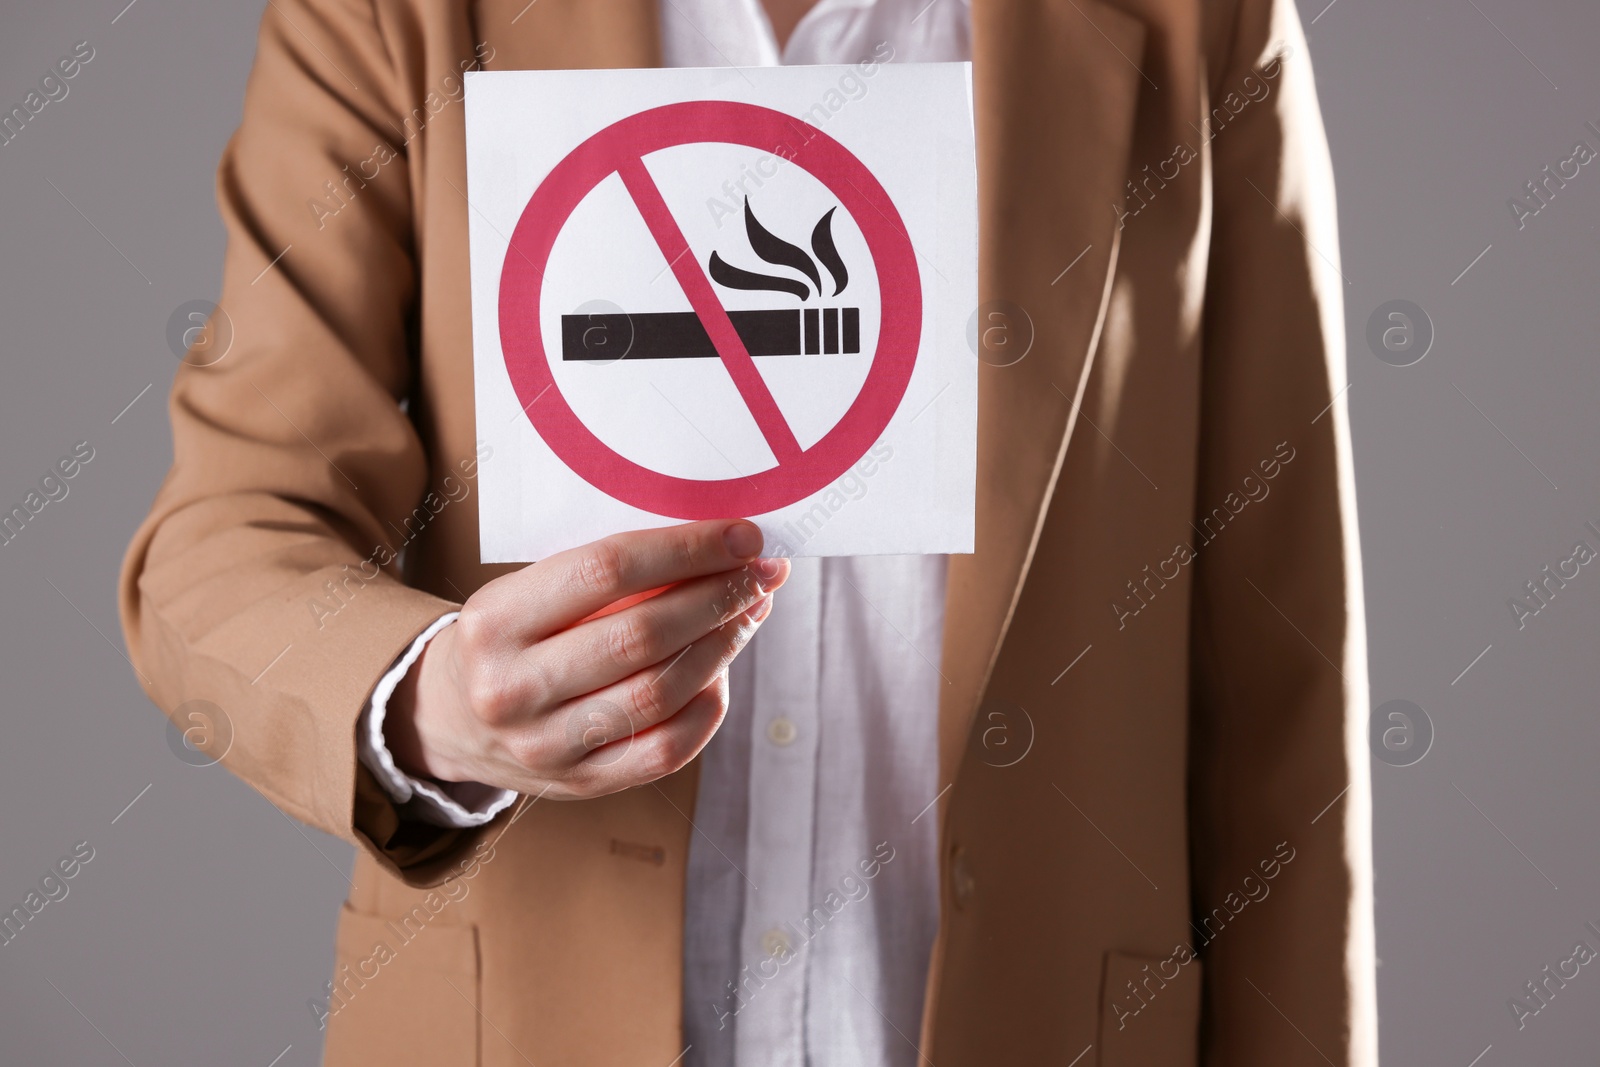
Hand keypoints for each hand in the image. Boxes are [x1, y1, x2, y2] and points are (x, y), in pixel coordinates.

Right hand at [384, 519, 788, 800]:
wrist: (448, 717)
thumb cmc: (507, 636)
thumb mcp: (525, 590)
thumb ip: (605, 574)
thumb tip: (716, 548)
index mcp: (495, 620)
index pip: (608, 569)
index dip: (687, 549)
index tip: (743, 536)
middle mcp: (513, 688)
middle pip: (642, 635)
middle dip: (718, 597)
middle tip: (763, 574)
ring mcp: (544, 745)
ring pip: (660, 693)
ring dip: (722, 646)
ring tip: (749, 614)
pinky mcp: (577, 785)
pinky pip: (663, 751)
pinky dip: (706, 709)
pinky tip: (721, 674)